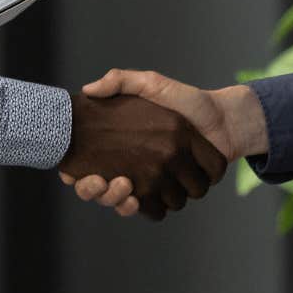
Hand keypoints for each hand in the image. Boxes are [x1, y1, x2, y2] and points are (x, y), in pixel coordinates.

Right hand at [60, 70, 264, 218]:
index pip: (87, 167)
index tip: (70, 173)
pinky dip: (143, 208)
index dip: (77, 175)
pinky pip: (151, 211)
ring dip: (119, 201)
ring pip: (123, 204)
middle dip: (98, 192)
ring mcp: (150, 183)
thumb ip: (121, 81)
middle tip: (103, 180)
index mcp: (120, 146)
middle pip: (101, 193)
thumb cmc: (184, 100)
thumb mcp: (150, 84)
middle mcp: (131, 167)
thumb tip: (88, 90)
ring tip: (123, 186)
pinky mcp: (169, 194)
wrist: (222, 120)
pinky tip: (137, 199)